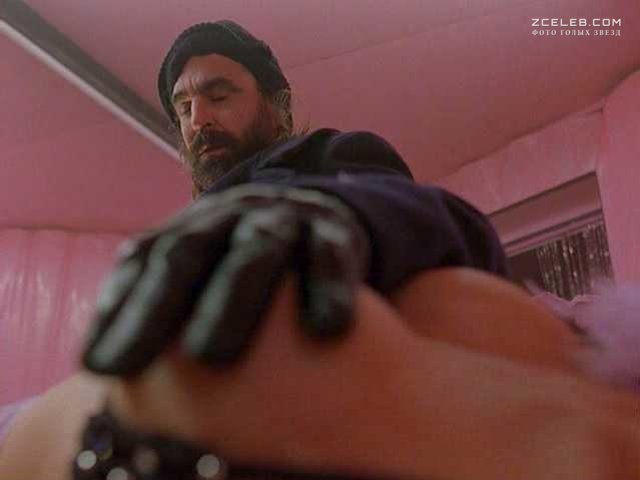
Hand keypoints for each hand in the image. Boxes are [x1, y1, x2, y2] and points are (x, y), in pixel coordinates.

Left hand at [82, 184, 369, 376]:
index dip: (121, 309)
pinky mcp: (334, 232)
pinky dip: (328, 289)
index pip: (147, 260)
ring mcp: (282, 219)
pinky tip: (325, 329)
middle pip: (189, 251)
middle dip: (161, 304)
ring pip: (255, 250)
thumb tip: (115, 367)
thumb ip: (168, 305)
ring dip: (232, 300)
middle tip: (131, 363)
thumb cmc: (254, 261)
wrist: (322, 212)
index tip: (100, 366)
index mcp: (195, 226)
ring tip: (211, 356)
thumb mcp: (212, 270)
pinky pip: (330, 258)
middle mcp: (231, 216)